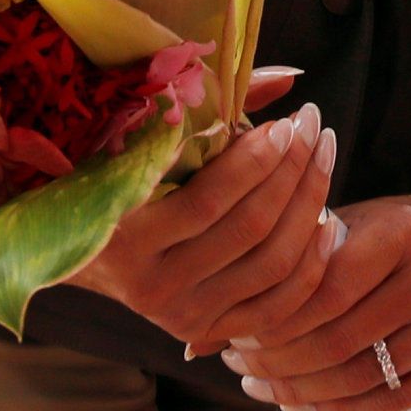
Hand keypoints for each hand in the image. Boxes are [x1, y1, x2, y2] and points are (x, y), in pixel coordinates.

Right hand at [65, 107, 340, 352]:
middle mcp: (152, 287)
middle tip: (313, 128)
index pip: (210, 200)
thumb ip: (213, 107)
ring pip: (272, 264)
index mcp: (124, 238)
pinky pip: (278, 305)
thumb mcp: (151, 141)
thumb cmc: (119, 178)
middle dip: (293, 170)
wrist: (83, 250)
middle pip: (250, 229)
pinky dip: (312, 263)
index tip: (287, 122)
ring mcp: (181, 316)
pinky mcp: (206, 332)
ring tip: (322, 157)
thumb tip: (291, 78)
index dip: (260, 159)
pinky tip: (327, 219)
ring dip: (310, 204)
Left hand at [222, 189, 410, 410]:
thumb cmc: (398, 235)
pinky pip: (393, 400)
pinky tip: (304, 403)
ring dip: (300, 392)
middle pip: (339, 341)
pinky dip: (341, 409)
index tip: (232, 336)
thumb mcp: (351, 225)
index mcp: (404, 232)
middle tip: (238, 367)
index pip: (323, 292)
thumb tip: (204, 328)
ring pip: (362, 378)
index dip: (272, 323)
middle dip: (277, 363)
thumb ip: (292, 265)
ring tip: (262, 389)